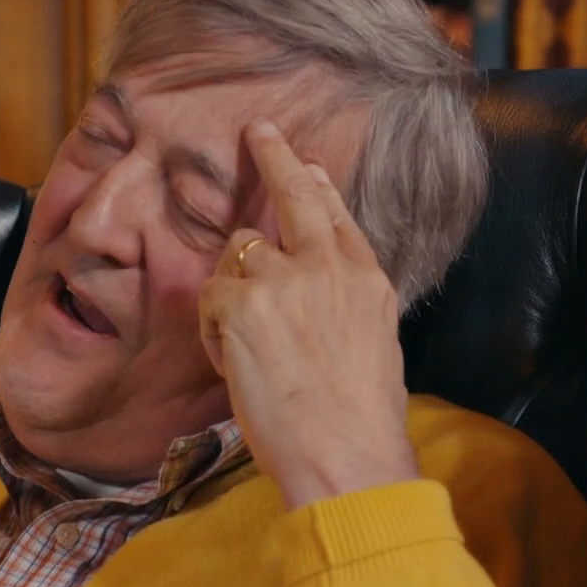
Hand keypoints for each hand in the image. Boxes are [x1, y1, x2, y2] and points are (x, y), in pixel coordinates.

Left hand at [198, 120, 418, 510]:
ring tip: (246, 346)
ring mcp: (286, 278)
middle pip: (297, 194)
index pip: (339, 219)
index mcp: (367, 283)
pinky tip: (234, 363)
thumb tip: (326, 298)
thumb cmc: (358, 424)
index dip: (320, 189)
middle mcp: (329, 269)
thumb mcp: (374, 350)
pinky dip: (214, 328)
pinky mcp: (245, 300)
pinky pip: (212, 294)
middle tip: (259, 132)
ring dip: (232, 288)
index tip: (310, 166)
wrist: (345, 454)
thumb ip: (348, 309)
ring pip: (239, 250)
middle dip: (276, 157)